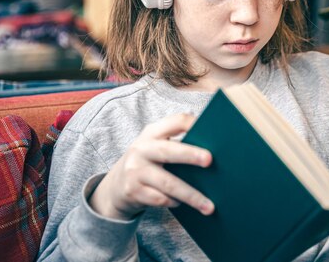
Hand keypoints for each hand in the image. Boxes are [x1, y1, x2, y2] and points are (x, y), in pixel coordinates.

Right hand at [89, 114, 213, 220]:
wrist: (115, 185)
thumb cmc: (148, 162)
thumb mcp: (156, 146)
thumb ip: (177, 142)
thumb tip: (213, 147)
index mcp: (152, 132)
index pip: (175, 121)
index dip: (193, 124)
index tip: (212, 129)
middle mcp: (141, 149)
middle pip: (169, 151)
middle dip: (190, 155)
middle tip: (210, 161)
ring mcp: (135, 170)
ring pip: (168, 183)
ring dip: (191, 195)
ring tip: (209, 206)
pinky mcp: (133, 191)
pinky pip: (160, 199)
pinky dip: (175, 202)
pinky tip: (182, 203)